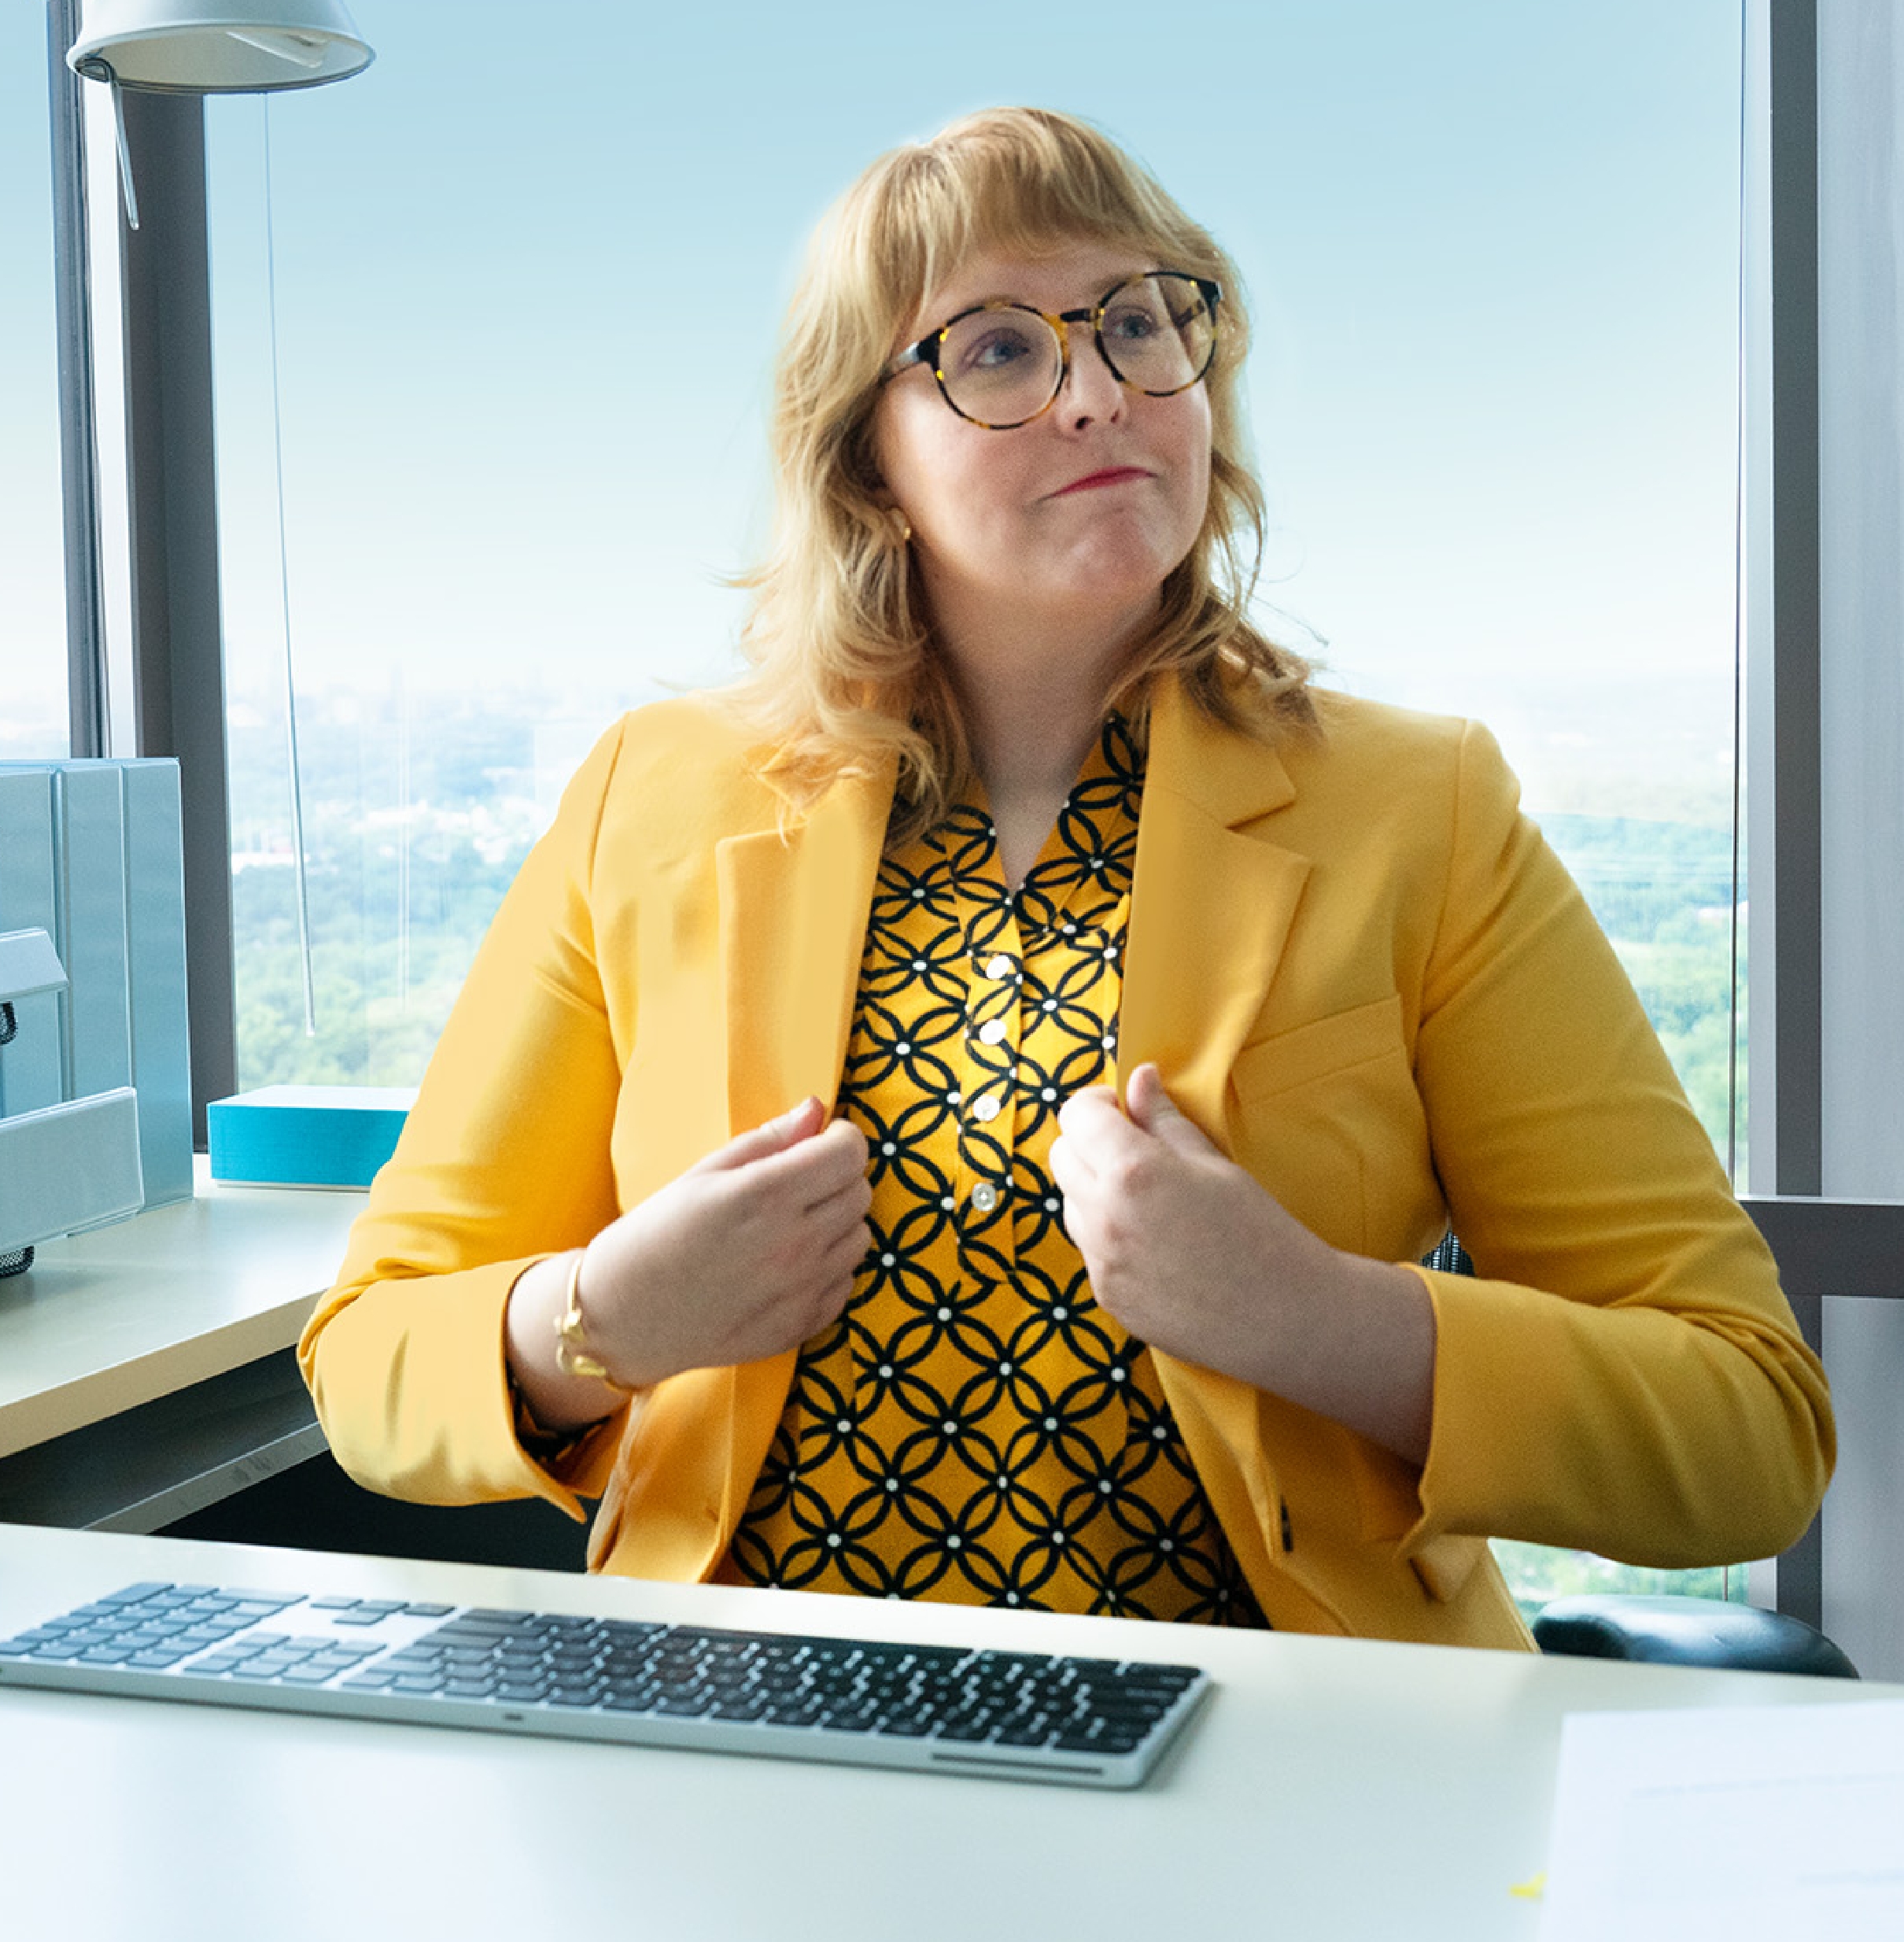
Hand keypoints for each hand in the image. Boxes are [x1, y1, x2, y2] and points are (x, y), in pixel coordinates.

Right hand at [507, 1098, 869, 1420]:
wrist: (624, 1317)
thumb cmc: (656, 1234)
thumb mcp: (703, 1173)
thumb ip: (769, 1139)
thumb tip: (817, 1110)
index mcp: (766, 1194)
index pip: (849, 1153)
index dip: (841, 1138)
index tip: (823, 1139)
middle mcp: (794, 1242)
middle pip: (859, 1191)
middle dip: (838, 1177)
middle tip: (801, 1181)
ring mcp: (802, 1289)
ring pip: (861, 1236)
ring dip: (838, 1222)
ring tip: (793, 1223)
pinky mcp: (802, 1325)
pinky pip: (846, 1281)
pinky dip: (829, 1266)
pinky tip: (789, 1263)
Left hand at [1048, 1064, 1433, 1461]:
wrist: (1286, 1316)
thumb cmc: (1259, 1230)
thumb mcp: (1213, 1163)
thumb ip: (1163, 1119)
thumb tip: (1139, 1078)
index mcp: (1132, 1171)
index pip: (1076, 1117)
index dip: (1094, 1103)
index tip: (1119, 1107)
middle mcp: (1104, 1217)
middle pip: (1061, 1156)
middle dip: (1087, 1142)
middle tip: (1131, 1147)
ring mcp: (1101, 1263)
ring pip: (1069, 1204)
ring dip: (1092, 1189)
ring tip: (1147, 1198)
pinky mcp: (1107, 1297)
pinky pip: (1089, 1249)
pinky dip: (1107, 1235)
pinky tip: (1154, 1241)